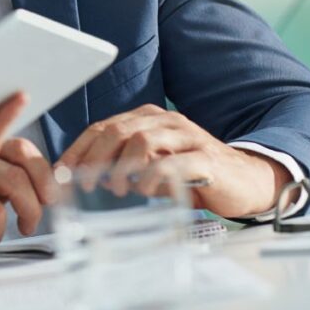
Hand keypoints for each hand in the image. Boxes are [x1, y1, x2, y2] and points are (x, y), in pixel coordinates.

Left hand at [55, 103, 292, 216]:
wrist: (247, 180)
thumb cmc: (193, 173)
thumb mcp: (153, 165)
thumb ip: (124, 164)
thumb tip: (84, 177)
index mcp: (148, 119)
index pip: (103, 127)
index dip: (79, 149)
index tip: (61, 172)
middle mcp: (166, 122)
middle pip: (118, 130)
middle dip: (94, 156)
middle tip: (84, 182)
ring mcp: (188, 137)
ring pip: (143, 139)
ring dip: (122, 165)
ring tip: (116, 188)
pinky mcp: (207, 158)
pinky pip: (174, 162)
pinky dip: (153, 175)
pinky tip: (143, 190)